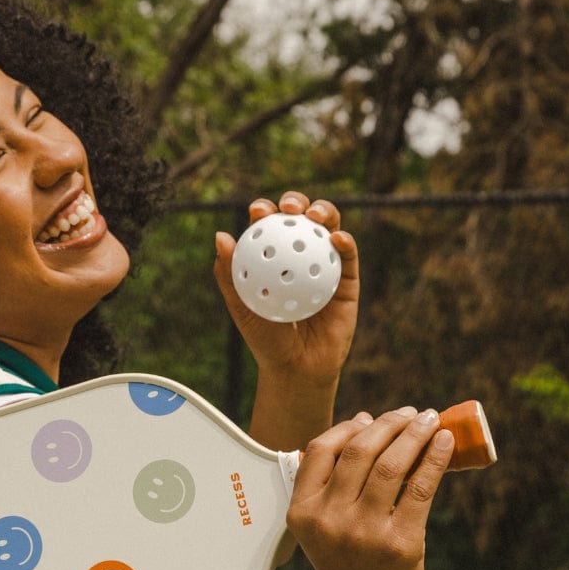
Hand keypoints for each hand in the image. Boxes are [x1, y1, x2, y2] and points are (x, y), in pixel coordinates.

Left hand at [213, 191, 358, 387]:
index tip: (258, 211)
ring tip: (314, 216)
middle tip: (288, 208)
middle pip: (300, 217)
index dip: (264, 210)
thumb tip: (220, 237)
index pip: (268, 225)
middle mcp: (298, 255)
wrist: (297, 367)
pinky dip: (345, 241)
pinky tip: (337, 239)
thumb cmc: (266, 339)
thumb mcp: (243, 308)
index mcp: (271, 257)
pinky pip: (348, 255)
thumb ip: (229, 275)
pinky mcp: (348, 277)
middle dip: (295, 202)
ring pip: (327, 227)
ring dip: (323, 212)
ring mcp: (325, 263)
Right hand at [287, 408, 454, 569]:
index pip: (322, 449)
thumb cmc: (346, 561)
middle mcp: (329, 519)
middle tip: (410, 413)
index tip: (373, 416)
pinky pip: (421, 488)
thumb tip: (365, 420)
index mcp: (303, 511)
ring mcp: (364, 532)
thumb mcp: (323, 522)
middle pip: (360, 451)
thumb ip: (335, 478)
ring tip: (430, 421)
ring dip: (415, 434)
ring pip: (391, 464)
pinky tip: (445, 442)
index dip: (350, 426)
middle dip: (390, 423)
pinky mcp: (400, 544)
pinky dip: (435, 458)